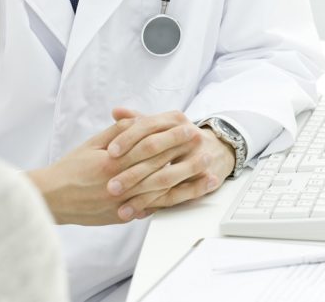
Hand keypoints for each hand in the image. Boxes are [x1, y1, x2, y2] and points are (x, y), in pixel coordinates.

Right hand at [27, 115, 195, 225]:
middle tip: (206, 147)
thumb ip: (119, 133)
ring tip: (209, 177)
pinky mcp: (122, 216)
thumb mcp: (93, 144)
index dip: (172, 137)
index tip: (190, 128)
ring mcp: (122, 202)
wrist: (51, 198)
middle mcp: (120, 182)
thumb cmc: (70, 169)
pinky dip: (171, 203)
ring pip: (162, 191)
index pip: (149, 145)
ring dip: (188, 184)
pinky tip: (188, 198)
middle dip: (185, 156)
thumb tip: (141, 122)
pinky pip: (152, 209)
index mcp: (113, 161)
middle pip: (160, 166)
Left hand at [107, 109, 235, 220]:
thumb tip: (115, 111)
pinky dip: (157, 205)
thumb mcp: (161, 126)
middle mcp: (187, 135)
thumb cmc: (180, 139)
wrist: (215, 151)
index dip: (127, 139)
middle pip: (155, 151)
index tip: (109, 153)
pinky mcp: (202, 178)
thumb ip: (137, 120)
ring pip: (165, 177)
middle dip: (130, 172)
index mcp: (173, 120)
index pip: (147, 126)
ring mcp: (197, 156)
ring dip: (141, 195)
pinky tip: (139, 213)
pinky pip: (176, 195)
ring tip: (120, 207)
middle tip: (110, 186)